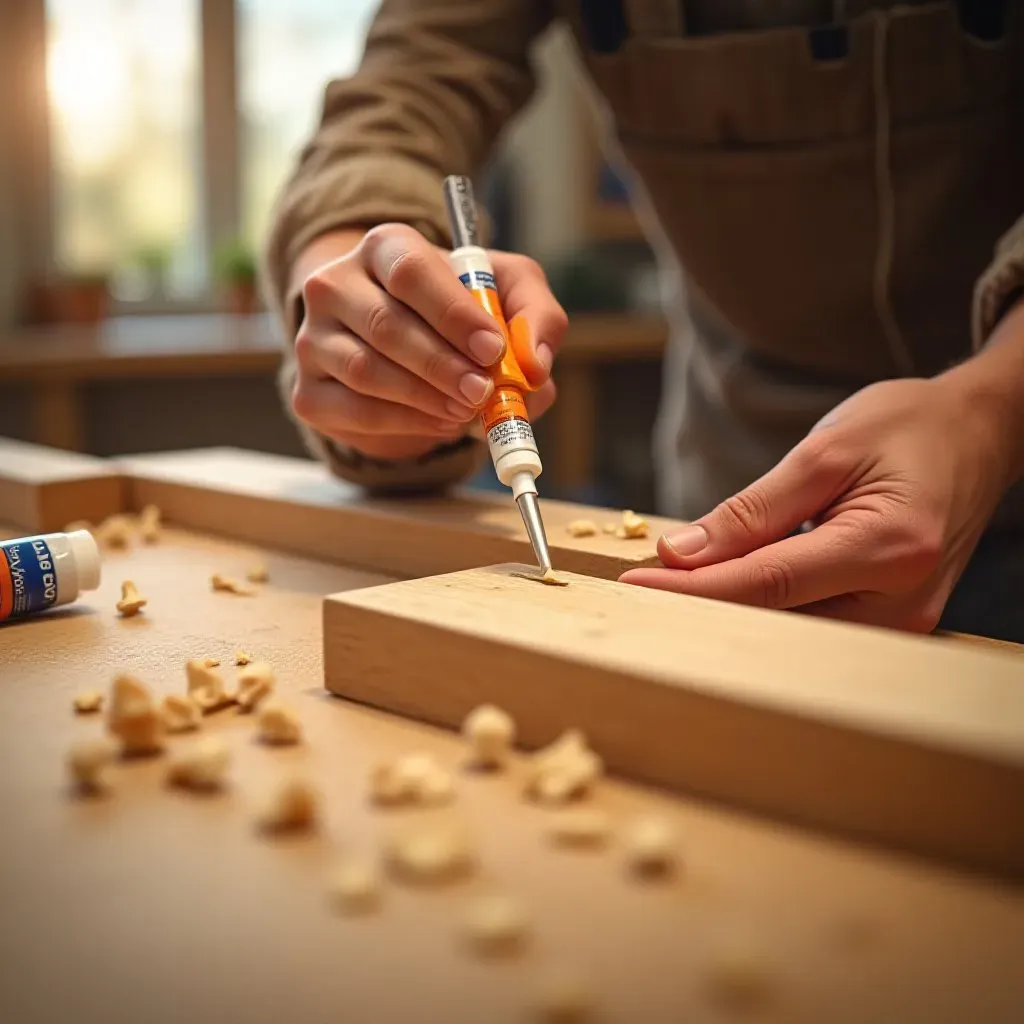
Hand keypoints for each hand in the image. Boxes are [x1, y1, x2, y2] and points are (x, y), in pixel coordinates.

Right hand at [290, 224, 566, 460]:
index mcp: (384, 246)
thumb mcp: (511, 293)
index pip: (411, 272)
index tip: (492, 349)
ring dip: (425, 398)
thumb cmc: (461, 310)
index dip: (453, 314)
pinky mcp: (308, 390)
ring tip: (465, 409)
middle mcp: (334, 284)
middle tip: (482, 391)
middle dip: (442, 366)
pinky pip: (355, 412)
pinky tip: (440, 421)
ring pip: (366, 372)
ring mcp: (313, 338)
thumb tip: (535, 365)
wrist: (407, 343)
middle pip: (386, 325)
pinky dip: (405, 424)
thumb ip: (537, 317)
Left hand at [620, 374, 1014, 631]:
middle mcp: (901, 601)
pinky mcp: (892, 621)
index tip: (634, 583)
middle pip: (776, 618)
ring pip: (791, 630)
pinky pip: (813, 624)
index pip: (767, 582)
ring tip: (669, 589)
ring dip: (728, 611)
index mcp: (889, 547)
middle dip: (701, 606)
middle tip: (636, 591)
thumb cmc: (908, 429)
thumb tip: (678, 554)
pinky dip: (764, 607)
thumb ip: (751, 510)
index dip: (693, 588)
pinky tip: (723, 590)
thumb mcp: (824, 451)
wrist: (978, 436)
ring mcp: (901, 620)